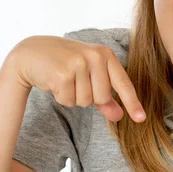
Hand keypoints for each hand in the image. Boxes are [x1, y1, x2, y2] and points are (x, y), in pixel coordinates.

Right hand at [7, 36, 145, 121]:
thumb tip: (119, 116)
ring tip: (64, 80)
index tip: (141, 119)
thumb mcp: (88, 76)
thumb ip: (105, 97)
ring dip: (73, 97)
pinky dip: (61, 97)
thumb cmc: (64, 64)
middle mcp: (95, 56)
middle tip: (75, 82)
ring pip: (85, 101)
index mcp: (105, 55)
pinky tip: (54, 82)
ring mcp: (79, 63)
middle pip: (102, 98)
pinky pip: (68, 100)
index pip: (123, 83)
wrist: (31, 52)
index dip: (132, 103)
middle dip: (88, 97)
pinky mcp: (62, 74)